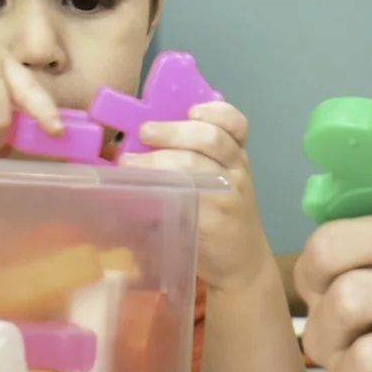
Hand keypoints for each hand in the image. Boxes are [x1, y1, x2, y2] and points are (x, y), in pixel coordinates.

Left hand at [124, 101, 273, 293]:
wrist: (242, 261)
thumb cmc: (224, 215)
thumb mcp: (222, 180)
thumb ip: (197, 157)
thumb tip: (144, 137)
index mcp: (236, 156)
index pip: (236, 123)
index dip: (214, 112)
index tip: (190, 110)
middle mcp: (236, 171)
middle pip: (210, 139)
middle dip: (173, 131)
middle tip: (144, 132)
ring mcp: (225, 196)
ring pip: (194, 166)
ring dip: (157, 160)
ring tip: (129, 162)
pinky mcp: (210, 223)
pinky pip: (183, 200)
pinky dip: (158, 191)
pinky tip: (139, 190)